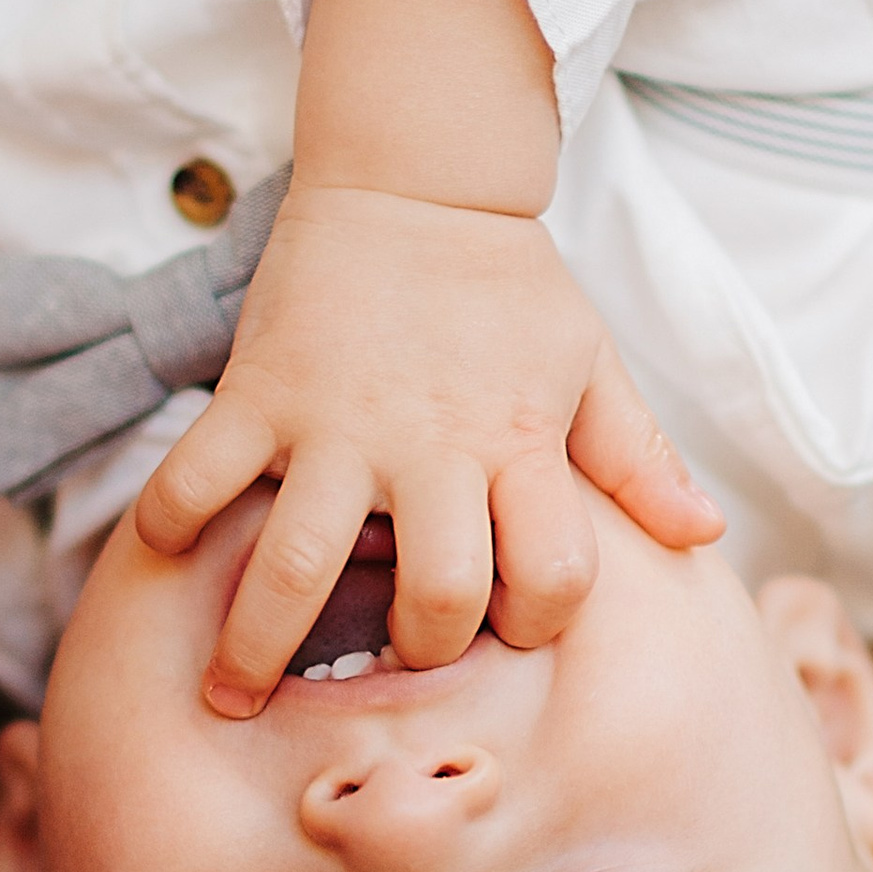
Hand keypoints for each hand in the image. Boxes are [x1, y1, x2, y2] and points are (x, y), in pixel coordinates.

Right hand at [133, 180, 719, 718]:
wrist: (415, 176)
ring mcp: (334, 423)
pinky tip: (169, 559)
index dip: (537, 619)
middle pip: (435, 595)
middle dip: (414, 650)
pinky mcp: (257, 392)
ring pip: (298, 566)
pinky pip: (196, 478)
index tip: (505, 619)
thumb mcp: (590, 363)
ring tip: (230, 695)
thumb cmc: (506, 283)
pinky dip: (171, 527)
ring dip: (257, 646)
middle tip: (383, 661)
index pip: (552, 577)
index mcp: (517, 443)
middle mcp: (429, 446)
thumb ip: (639, 456)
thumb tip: (703, 532)